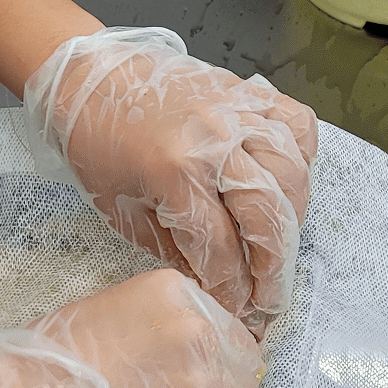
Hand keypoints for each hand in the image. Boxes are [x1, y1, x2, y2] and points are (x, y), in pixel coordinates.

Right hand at [0, 269, 262, 387]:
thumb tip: (179, 352)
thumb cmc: (50, 363)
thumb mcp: (107, 312)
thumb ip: (156, 325)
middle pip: (242, 366)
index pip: (224, 326)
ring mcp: (206, 382)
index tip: (195, 376)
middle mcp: (199, 331)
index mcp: (175, 294)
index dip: (215, 357)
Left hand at [23, 28, 317, 335]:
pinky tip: (286, 183)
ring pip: (292, 174)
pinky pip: (297, 125)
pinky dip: (302, 158)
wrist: (86, 76)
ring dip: (292, 219)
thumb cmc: (96, 144)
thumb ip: (177, 250)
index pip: (222, 249)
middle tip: (269, 297)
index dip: (234, 289)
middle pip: (267, 217)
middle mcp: (214, 140)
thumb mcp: (125, 213)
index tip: (240, 311)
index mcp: (175, 172)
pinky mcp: (247, 93)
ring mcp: (236, 112)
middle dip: (272, 269)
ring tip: (279, 244)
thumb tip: (219, 285)